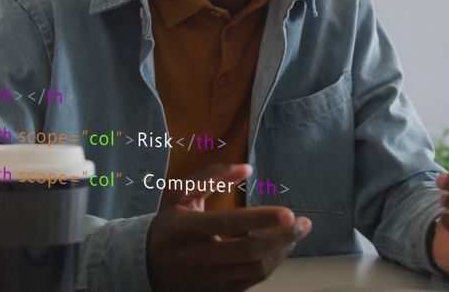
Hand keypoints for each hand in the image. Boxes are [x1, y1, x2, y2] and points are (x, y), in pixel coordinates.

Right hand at [146, 164, 311, 291]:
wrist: (143, 266)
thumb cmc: (168, 225)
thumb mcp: (180, 195)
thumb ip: (212, 177)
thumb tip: (247, 168)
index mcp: (186, 228)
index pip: (228, 223)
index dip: (260, 219)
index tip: (288, 212)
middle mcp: (196, 257)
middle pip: (249, 251)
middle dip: (283, 237)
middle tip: (305, 224)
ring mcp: (207, 280)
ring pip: (254, 269)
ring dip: (280, 252)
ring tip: (294, 234)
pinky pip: (251, 281)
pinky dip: (270, 265)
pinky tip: (278, 249)